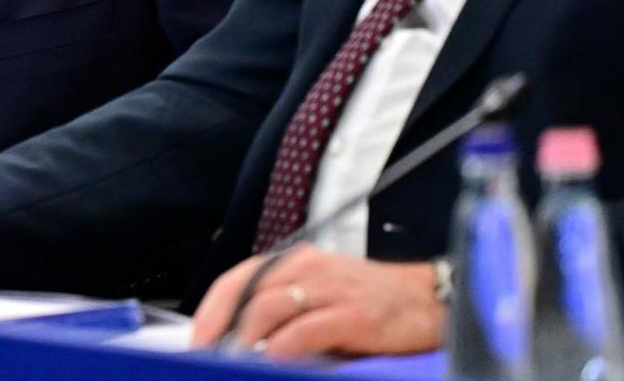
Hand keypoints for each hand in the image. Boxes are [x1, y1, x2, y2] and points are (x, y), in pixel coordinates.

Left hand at [190, 245, 444, 360]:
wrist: (427, 299)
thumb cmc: (368, 300)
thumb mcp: (319, 294)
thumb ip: (282, 311)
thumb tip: (236, 341)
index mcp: (294, 262)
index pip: (238, 279)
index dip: (212, 310)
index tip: (196, 341)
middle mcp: (308, 268)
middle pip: (247, 292)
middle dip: (219, 327)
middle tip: (204, 355)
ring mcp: (330, 289)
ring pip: (270, 307)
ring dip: (243, 339)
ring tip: (230, 360)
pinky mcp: (353, 314)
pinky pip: (307, 330)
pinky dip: (283, 347)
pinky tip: (271, 361)